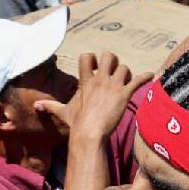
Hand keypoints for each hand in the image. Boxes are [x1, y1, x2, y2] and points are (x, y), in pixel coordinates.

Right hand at [35, 52, 152, 141]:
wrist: (89, 133)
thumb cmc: (76, 124)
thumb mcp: (63, 112)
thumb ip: (50, 106)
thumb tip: (36, 106)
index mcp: (86, 81)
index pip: (87, 57)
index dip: (94, 59)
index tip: (97, 68)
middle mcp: (100, 80)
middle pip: (109, 56)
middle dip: (114, 61)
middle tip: (115, 72)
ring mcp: (113, 86)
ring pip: (125, 68)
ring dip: (128, 74)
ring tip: (128, 83)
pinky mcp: (124, 94)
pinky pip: (138, 80)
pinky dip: (146, 77)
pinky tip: (152, 75)